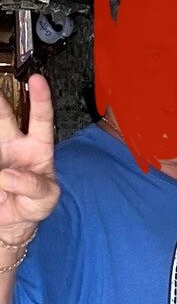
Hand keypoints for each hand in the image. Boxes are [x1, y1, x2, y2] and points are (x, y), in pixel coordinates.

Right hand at [0, 74, 59, 243]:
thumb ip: (32, 186)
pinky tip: (0, 178)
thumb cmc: (34, 205)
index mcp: (37, 148)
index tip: (38, 80)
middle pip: (4, 117)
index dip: (41, 99)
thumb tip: (7, 176)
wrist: (13, 223)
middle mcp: (13, 145)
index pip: (41, 120)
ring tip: (1, 157)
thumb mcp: (45, 199)